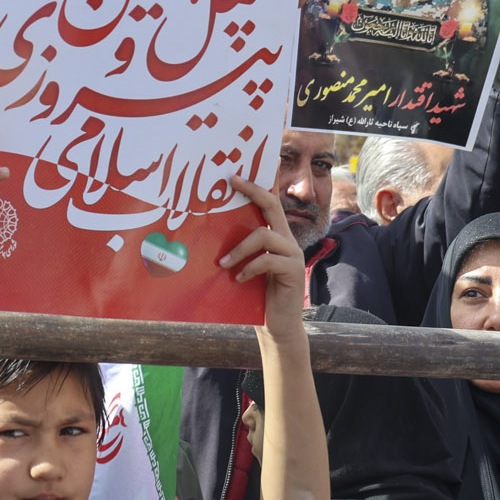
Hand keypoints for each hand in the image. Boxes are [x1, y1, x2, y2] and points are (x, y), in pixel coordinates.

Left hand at [217, 175, 310, 331]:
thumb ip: (237, 250)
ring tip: (223, 263)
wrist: (277, 326)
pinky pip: (268, 260)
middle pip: (272, 205)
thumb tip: (206, 234)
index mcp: (275, 236)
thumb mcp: (244, 267)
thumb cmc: (256, 296)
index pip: (269, 202)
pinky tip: (239, 279)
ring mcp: (292, 254)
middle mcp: (286, 240)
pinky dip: (249, 268)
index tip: (236, 174)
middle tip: (231, 183)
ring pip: (264, 235)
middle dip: (252, 191)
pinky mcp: (294, 271)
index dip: (256, 185)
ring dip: (239, 248)